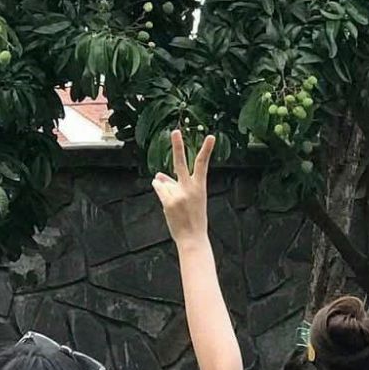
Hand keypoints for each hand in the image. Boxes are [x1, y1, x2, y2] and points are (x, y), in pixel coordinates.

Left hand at [152, 129, 214, 245]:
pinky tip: (168, 204)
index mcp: (200, 186)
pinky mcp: (167, 202)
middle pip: (181, 163)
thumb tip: (157, 175)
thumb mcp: (191, 200)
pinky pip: (159, 189)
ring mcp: (178, 195)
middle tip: (175, 131)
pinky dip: (160, 191)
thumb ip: (175, 185)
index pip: (203, 164)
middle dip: (178, 146)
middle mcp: (189, 188)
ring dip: (166, 189)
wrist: (193, 238)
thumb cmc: (194, 218)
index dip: (206, 150)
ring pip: (164, 183)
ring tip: (176, 206)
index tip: (210, 136)